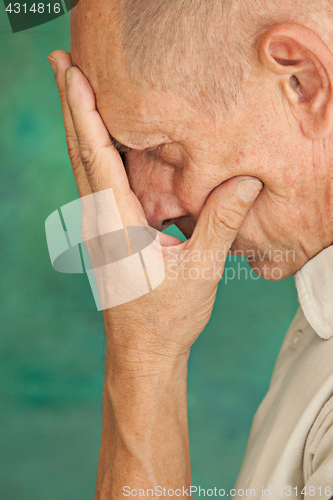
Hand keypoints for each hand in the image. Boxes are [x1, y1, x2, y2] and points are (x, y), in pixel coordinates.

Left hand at [47, 50, 262, 361]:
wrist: (142, 351)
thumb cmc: (165, 317)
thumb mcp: (199, 270)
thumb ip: (220, 223)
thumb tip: (246, 182)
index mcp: (116, 224)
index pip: (96, 156)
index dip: (84, 111)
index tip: (72, 73)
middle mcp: (98, 220)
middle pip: (80, 151)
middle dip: (71, 104)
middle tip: (63, 62)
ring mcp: (99, 226)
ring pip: (85, 165)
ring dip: (80, 125)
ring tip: (78, 88)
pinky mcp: (107, 232)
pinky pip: (98, 183)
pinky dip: (96, 152)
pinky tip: (104, 140)